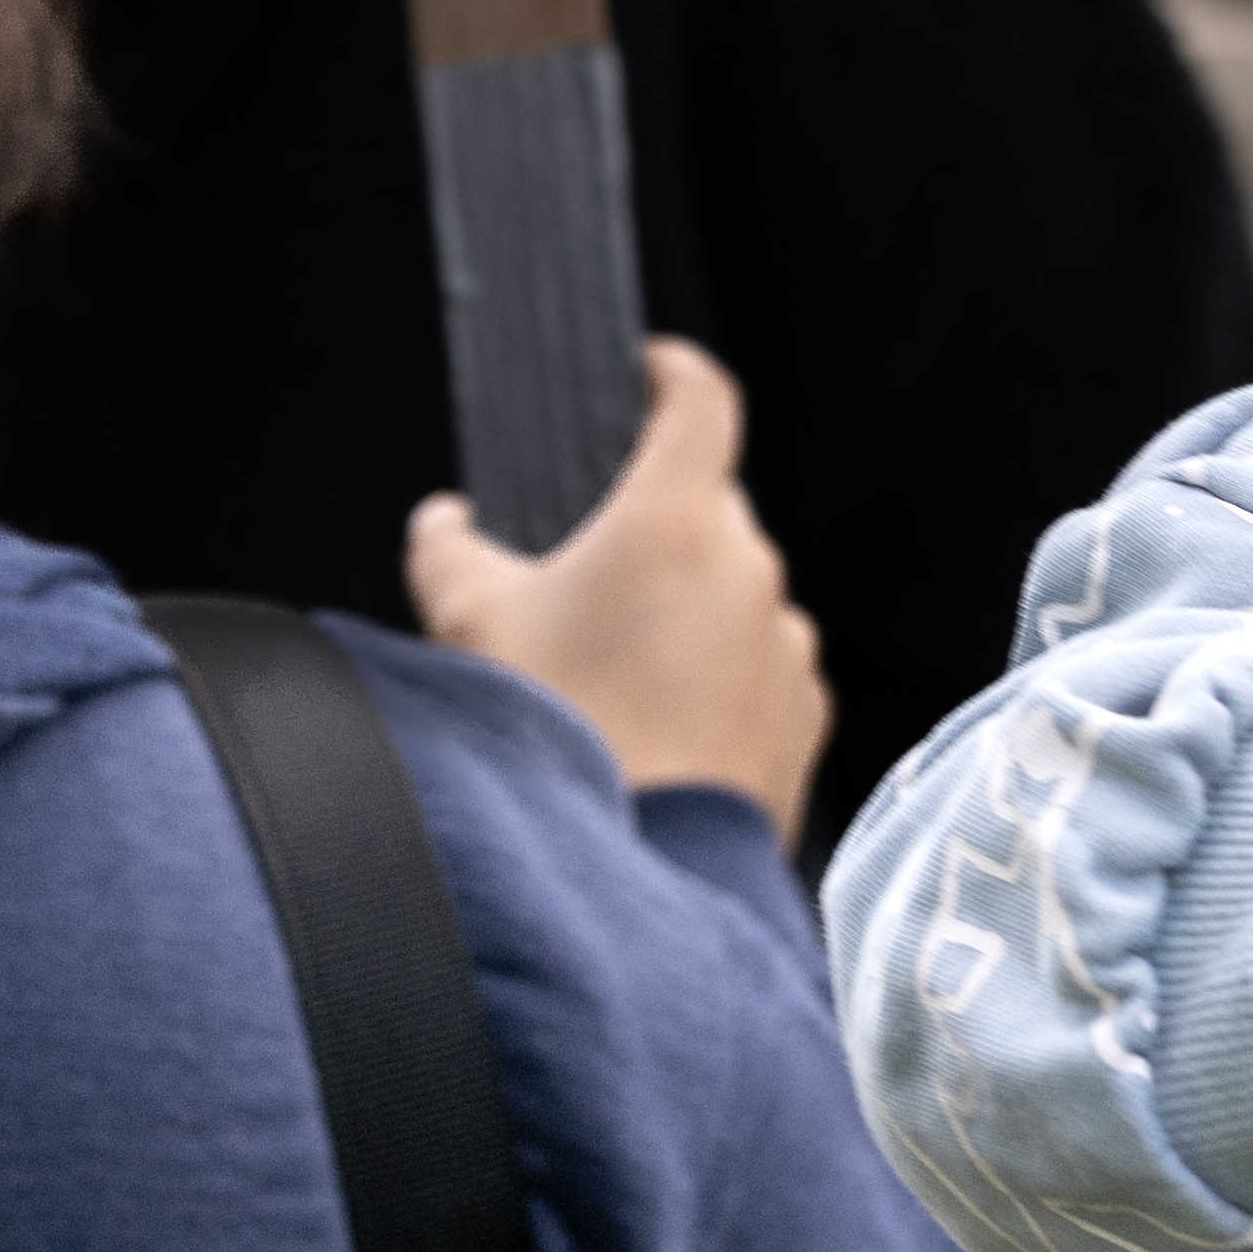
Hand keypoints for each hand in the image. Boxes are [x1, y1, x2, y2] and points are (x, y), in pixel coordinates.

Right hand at [405, 338, 829, 841]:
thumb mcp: (466, 623)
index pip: (702, 401)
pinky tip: (659, 732)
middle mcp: (750, 570)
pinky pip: (762, 669)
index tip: (652, 371)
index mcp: (676, 520)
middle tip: (588, 582)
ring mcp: (787, 647)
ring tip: (617, 681)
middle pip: (710, 508)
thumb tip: (446, 522)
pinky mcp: (806, 720)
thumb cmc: (552, 736)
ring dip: (690, 612)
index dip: (674, 373)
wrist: (626, 881)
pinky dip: (721, 681)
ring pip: (737, 594)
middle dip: (656, 529)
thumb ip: (447, 548)